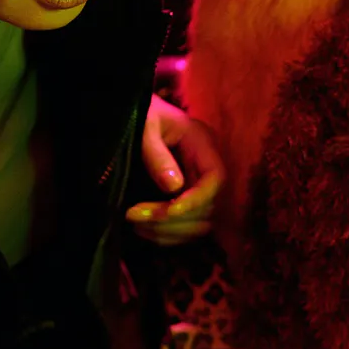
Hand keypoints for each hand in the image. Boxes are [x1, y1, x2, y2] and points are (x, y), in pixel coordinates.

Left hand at [126, 94, 222, 245]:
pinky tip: (142, 230)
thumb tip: (173, 188)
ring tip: (135, 223)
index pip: (215, 178)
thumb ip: (157, 154)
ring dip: (168, 231)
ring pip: (199, 223)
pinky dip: (166, 235)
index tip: (167, 210)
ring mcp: (197, 185)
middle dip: (173, 218)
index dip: (195, 199)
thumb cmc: (140, 113)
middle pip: (208, 206)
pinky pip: (186, 228)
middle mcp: (206, 166)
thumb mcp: (145, 126)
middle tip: (133, 215)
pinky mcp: (184, 200)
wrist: (136, 115)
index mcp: (202, 142)